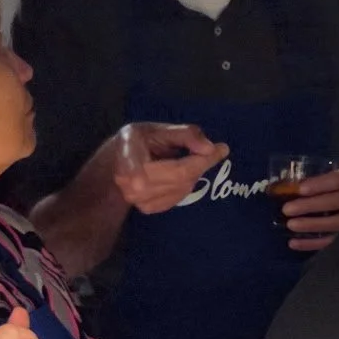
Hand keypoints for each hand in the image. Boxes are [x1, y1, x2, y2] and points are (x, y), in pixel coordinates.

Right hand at [112, 123, 229, 214]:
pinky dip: (187, 184)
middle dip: (202, 163)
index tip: (148, 179)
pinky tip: (181, 174)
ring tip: (197, 158)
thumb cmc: (141, 142)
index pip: (131, 163)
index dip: (135, 171)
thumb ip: (185, 134)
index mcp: (126, 151)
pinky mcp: (147, 209)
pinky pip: (179, 196)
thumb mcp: (159, 129)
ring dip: (196, 173)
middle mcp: (127, 180)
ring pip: (182, 187)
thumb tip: (209, 148)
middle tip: (220, 149)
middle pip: (176, 175)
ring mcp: (137, 199)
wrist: (119, 165)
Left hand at [281, 163, 338, 251]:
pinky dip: (314, 243)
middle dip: (311, 207)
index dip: (320, 185)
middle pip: (337, 203)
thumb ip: (332, 171)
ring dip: (312, 226)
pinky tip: (295, 243)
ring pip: (337, 224)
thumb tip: (295, 179)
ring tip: (290, 225)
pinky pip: (336, 240)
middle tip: (287, 209)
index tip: (300, 189)